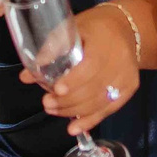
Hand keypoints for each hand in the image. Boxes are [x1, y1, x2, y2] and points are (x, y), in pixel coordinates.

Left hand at [23, 5, 139, 135]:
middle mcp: (120, 62)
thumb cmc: (94, 27)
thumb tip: (25, 76)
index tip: (57, 90)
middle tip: (47, 104)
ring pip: (100, 102)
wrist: (128, 28)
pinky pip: (109, 109)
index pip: (90, 67)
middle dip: (68, 101)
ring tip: (54, 111)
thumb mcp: (72, 29)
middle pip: (94, 89)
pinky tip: (74, 129)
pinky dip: (90, 121)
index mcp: (104, 43)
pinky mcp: (130, 88)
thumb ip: (50, 51)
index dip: (74, 81)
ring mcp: (126, 77)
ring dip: (75, 112)